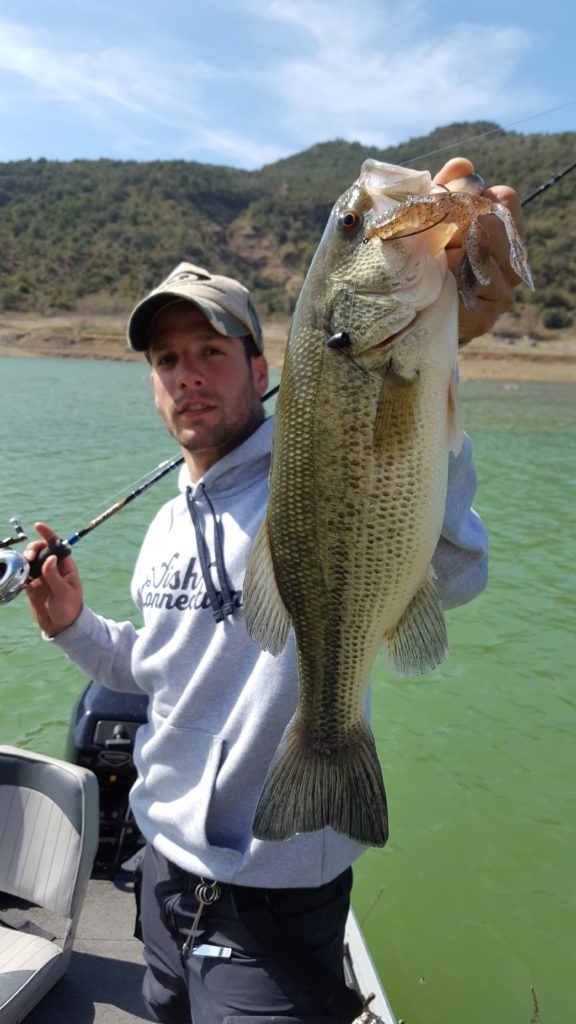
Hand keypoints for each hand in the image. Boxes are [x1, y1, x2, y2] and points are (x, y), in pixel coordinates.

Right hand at [24, 522, 82, 636]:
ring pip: (30, 560)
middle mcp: (52, 569)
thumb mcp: (64, 592)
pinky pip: (22, 574)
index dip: (48, 534)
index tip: (38, 526)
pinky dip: (19, 572)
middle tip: (30, 557)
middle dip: (33, 548)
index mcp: (65, 567)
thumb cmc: (69, 609)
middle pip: (40, 550)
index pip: (57, 545)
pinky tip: (19, 576)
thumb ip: (55, 576)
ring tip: (24, 565)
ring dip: (25, 559)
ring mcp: (41, 577)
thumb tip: (49, 558)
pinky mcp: (31, 586)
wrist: (61, 627)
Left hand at [434, 157, 525, 341]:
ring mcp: (504, 293)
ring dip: (444, 258)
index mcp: (508, 230)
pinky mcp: (485, 318)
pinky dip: (441, 284)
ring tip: (429, 266)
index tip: (441, 209)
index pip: (504, 200)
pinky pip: (462, 289)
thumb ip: (446, 188)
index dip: (468, 200)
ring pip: (475, 258)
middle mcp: (514, 262)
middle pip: (490, 227)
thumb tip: (462, 166)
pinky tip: (432, 286)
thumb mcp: (432, 214)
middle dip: (453, 229)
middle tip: (430, 242)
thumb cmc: (424, 250)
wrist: (410, 304)